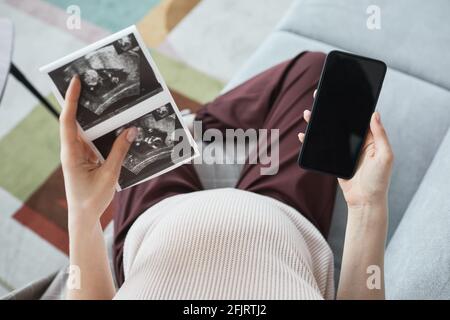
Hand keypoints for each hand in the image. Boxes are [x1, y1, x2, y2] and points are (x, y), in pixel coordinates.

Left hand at [60, 76, 136, 223]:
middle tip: (95, 83)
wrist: (84, 217)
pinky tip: (118, 126)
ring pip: (87, 130)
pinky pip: (95, 140)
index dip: (72, 100)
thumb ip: (120, 151)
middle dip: (84, 101)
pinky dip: (105, 133)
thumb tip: (131, 130)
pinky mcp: (86, 158)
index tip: (76, 81)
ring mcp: (79, 154)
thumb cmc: (92, 199)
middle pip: (76, 120)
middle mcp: (72, 150)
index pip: (68, 121)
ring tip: (109, 101)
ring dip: (97, 117)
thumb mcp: (109, 175)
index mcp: (71, 153)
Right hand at [298, 91, 393, 208]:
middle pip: (341, 122)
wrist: (365, 201)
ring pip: (329, 133)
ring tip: (308, 113)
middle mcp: (357, 142)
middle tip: (320, 97)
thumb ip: (380, 135)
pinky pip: (322, 147)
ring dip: (318, 123)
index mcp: (370, 138)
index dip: (350, 105)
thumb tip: (375, 113)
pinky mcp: (334, 160)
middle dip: (330, 110)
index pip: (358, 117)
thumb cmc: (379, 180)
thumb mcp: (385, 156)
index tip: (341, 92)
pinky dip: (312, 141)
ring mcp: (344, 151)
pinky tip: (304, 135)